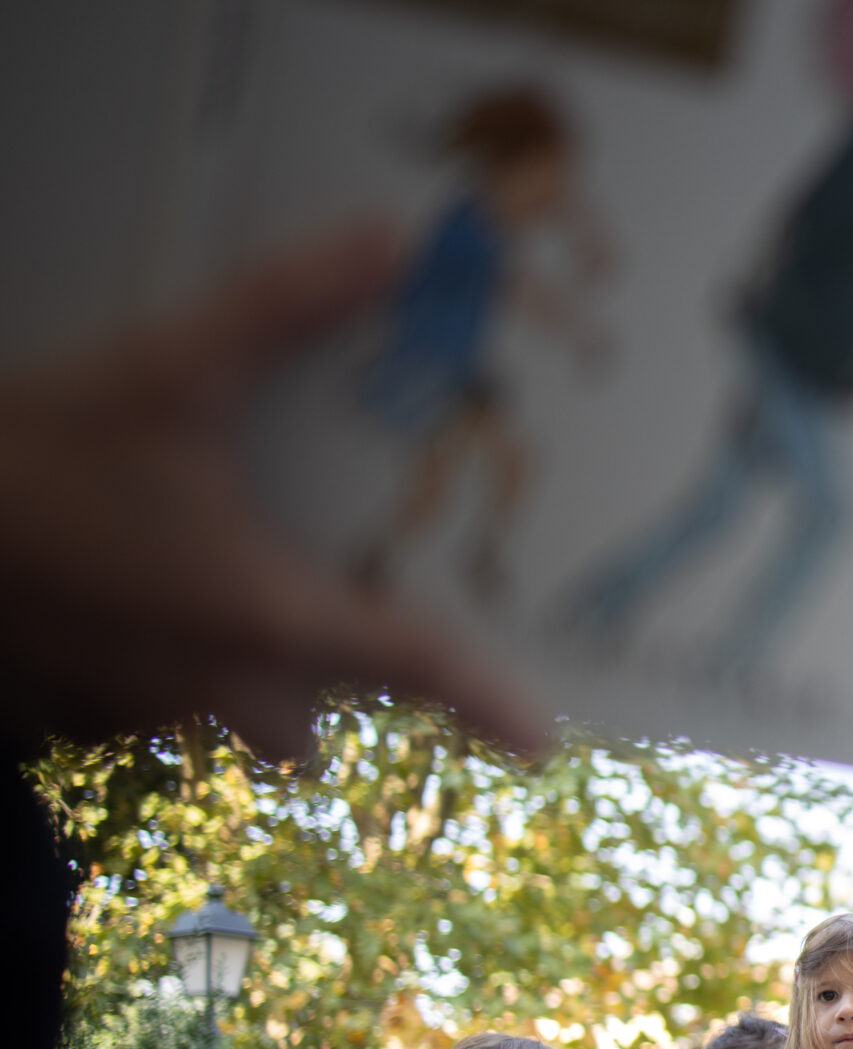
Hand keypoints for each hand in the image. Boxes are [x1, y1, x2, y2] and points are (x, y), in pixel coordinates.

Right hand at [0, 224, 545, 756]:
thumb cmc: (23, 463)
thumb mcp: (158, 373)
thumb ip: (277, 310)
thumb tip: (384, 244)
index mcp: (268, 617)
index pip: (412, 667)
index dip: (484, 700)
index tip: (539, 736)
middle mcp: (219, 685)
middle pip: (318, 715)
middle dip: (334, 674)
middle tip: (338, 605)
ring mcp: (140, 712)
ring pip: (233, 720)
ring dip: (244, 674)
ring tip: (225, 592)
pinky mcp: (74, 712)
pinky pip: (148, 709)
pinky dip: (157, 663)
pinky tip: (133, 594)